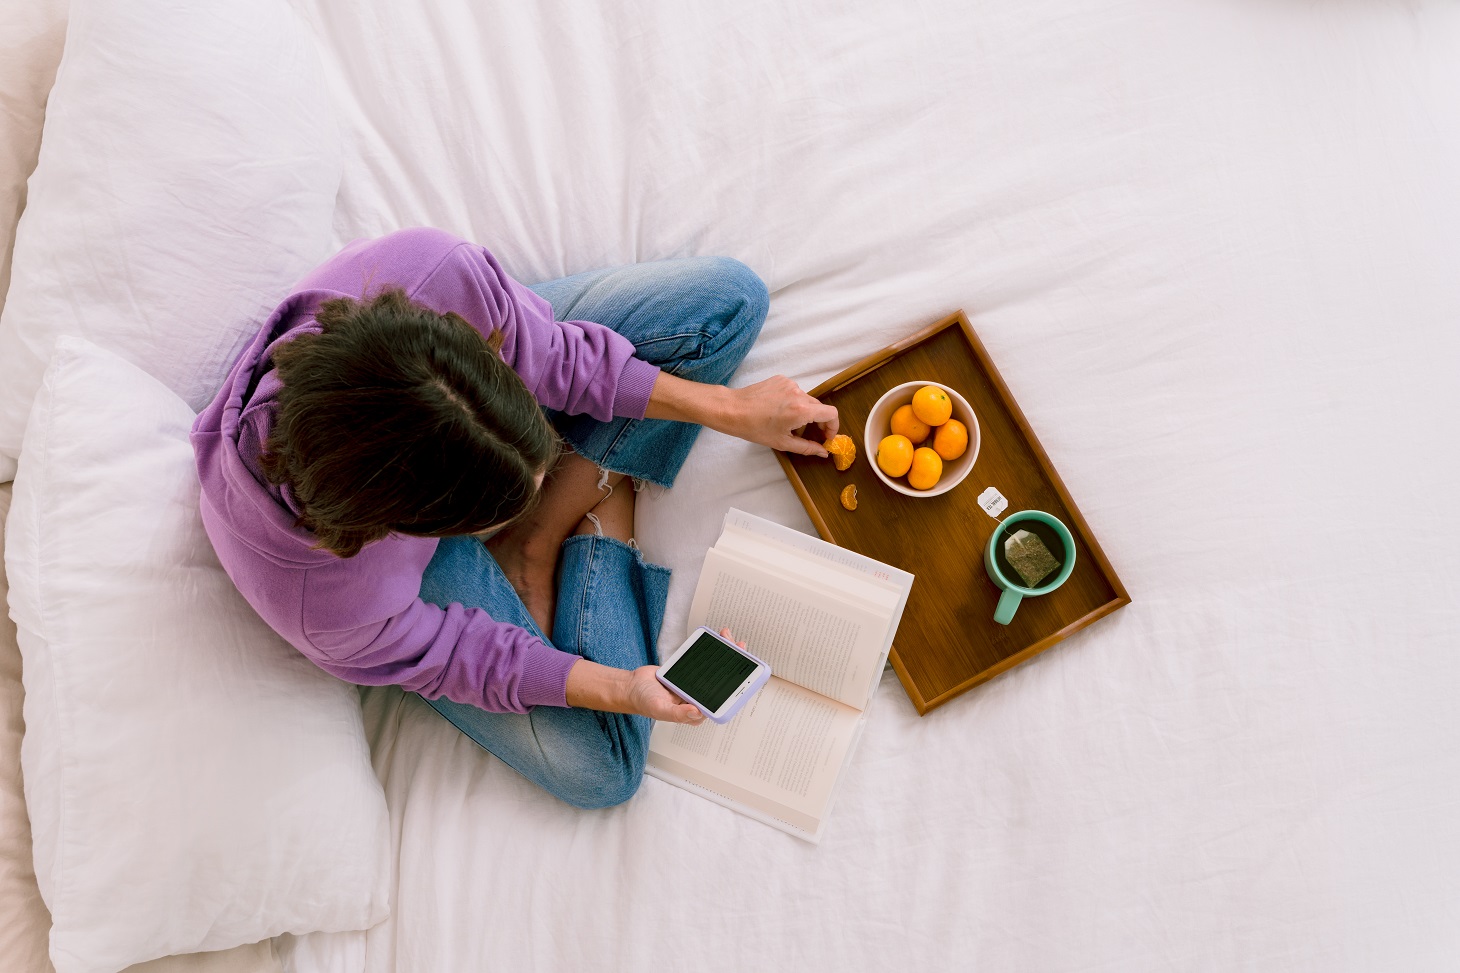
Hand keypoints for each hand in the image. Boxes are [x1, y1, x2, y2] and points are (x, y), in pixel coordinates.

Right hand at [637, 627, 751, 722]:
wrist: (631, 687)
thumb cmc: (645, 702)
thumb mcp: (661, 709)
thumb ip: (678, 713)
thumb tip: (697, 712)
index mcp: (697, 712)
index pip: (723, 701)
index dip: (736, 688)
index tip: (744, 674)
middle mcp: (699, 698)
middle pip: (722, 681)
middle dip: (734, 664)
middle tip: (739, 647)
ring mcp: (694, 684)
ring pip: (714, 668)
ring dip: (724, 653)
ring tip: (728, 638)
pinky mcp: (688, 672)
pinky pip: (702, 661)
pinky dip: (710, 650)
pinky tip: (715, 640)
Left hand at [723, 375, 838, 456]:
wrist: (733, 409)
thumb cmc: (754, 428)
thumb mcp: (782, 442)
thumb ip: (807, 447)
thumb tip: (823, 452)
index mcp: (801, 410)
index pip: (831, 413)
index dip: (833, 426)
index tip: (827, 436)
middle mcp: (798, 393)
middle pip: (820, 407)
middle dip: (819, 422)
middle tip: (812, 435)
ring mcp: (790, 384)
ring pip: (807, 400)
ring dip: (805, 412)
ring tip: (789, 423)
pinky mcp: (781, 379)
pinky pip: (795, 392)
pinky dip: (793, 402)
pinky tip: (779, 411)